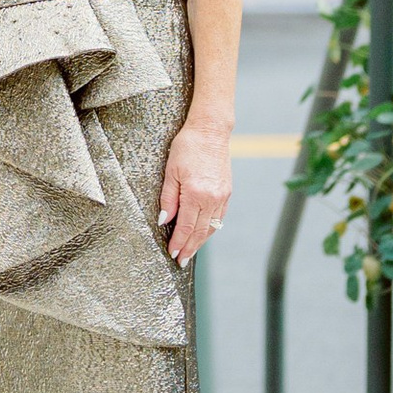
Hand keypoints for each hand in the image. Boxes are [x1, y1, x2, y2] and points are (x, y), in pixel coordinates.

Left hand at [157, 114, 230, 264]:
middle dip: (190, 248)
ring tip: (190, 252)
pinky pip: (219, 217)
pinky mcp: (227, 192)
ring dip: (201, 242)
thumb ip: (168, 199)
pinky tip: (203, 234)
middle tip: (181, 261)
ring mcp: (222, 196)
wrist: (210, 131)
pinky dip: (210, 228)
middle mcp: (212, 198)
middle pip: (200, 232)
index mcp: (196, 194)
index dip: (179, 242)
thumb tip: (165, 221)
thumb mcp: (171, 171)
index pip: (186, 227)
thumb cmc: (187, 147)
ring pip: (212, 227)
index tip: (172, 254)